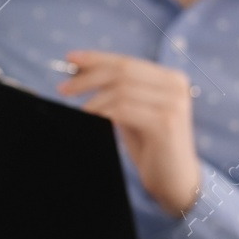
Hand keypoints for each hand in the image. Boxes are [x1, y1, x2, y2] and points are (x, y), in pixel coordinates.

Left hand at [57, 50, 201, 217]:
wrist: (176, 179)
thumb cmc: (151, 146)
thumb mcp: (133, 111)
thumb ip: (117, 91)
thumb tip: (82, 69)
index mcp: (171, 78)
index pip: (127, 62)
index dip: (96, 58)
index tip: (70, 59)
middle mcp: (176, 86)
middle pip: (122, 72)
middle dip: (88, 78)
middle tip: (63, 88)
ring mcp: (173, 103)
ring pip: (120, 91)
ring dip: (93, 101)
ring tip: (81, 112)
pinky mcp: (165, 122)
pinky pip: (123, 110)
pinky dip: (102, 113)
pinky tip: (93, 119)